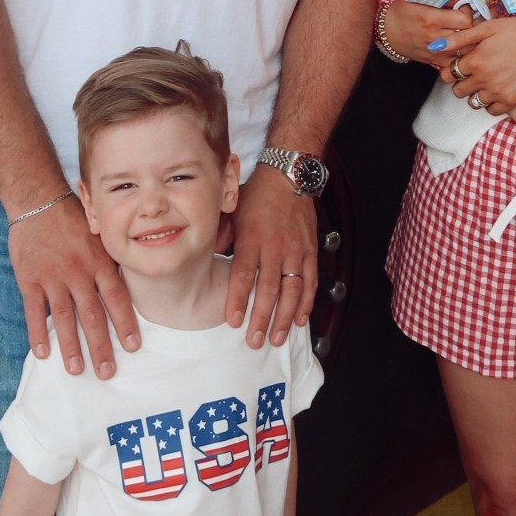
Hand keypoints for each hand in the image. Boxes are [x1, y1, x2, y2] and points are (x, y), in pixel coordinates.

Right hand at [8, 198, 137, 378]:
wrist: (38, 200)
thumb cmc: (73, 218)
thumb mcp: (99, 235)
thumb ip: (110, 261)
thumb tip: (129, 290)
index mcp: (99, 261)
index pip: (116, 297)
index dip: (125, 323)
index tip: (133, 346)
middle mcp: (78, 271)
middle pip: (91, 314)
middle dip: (100, 346)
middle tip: (107, 372)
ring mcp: (52, 276)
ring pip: (63, 317)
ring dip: (70, 346)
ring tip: (76, 370)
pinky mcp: (29, 278)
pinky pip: (34, 310)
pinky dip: (37, 333)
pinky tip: (43, 353)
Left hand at [225, 163, 318, 346]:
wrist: (287, 175)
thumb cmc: (257, 194)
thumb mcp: (232, 211)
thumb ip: (221, 237)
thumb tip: (206, 257)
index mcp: (252, 237)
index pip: (243, 274)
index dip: (238, 299)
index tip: (233, 321)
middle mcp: (275, 246)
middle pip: (268, 289)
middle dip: (262, 318)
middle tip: (255, 340)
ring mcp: (295, 249)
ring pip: (291, 290)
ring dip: (284, 317)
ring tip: (276, 338)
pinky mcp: (310, 250)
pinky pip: (310, 280)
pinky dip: (306, 302)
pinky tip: (299, 319)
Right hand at [380, 0, 472, 67]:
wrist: (387, 32)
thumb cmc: (403, 11)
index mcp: (431, 19)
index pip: (465, 19)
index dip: (470, 12)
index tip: (466, 7)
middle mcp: (435, 37)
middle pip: (470, 36)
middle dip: (476, 26)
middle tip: (475, 19)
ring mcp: (436, 52)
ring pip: (467, 51)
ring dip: (473, 41)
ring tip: (472, 32)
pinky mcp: (436, 62)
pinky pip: (458, 62)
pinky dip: (464, 54)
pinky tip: (464, 45)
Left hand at [436, 14, 515, 113]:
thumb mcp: (489, 27)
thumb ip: (461, 38)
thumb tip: (436, 45)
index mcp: (475, 60)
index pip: (449, 72)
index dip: (452, 69)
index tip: (459, 65)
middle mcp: (483, 79)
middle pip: (458, 90)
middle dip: (461, 82)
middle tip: (471, 74)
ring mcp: (496, 92)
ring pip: (472, 102)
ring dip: (474, 93)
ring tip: (484, 82)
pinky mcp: (509, 102)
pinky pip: (490, 110)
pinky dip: (490, 103)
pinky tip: (496, 91)